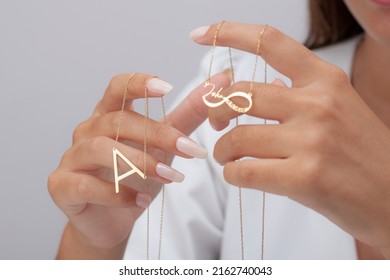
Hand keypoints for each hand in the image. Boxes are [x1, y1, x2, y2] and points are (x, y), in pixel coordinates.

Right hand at [48, 72, 230, 258]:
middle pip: (119, 121)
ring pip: (101, 149)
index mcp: (109, 115)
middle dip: (157, 136)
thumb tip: (221, 81)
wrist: (111, 218)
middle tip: (191, 151)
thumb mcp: (165, 143)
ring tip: (170, 177)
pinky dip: (117, 194)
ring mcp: (71, 157)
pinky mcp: (62, 185)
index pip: (117, 88)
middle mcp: (87, 131)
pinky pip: (87, 185)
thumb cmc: (136, 175)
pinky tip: (140, 201)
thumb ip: (189, 114)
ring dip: (140, 163)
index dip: (139, 84)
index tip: (167, 88)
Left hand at [192, 22, 389, 257]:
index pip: (270, 41)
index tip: (200, 33)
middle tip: (217, 126)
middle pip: (240, 95)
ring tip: (229, 158)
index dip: (229, 32)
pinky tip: (241, 176)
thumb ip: (301, 96)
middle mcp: (318, 103)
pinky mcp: (305, 178)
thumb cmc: (363, 157)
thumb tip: (264, 89)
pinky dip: (233, 175)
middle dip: (215, 111)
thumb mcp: (340, 111)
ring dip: (223, 151)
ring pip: (236, 137)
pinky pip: (243, 171)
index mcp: (326, 80)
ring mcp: (312, 140)